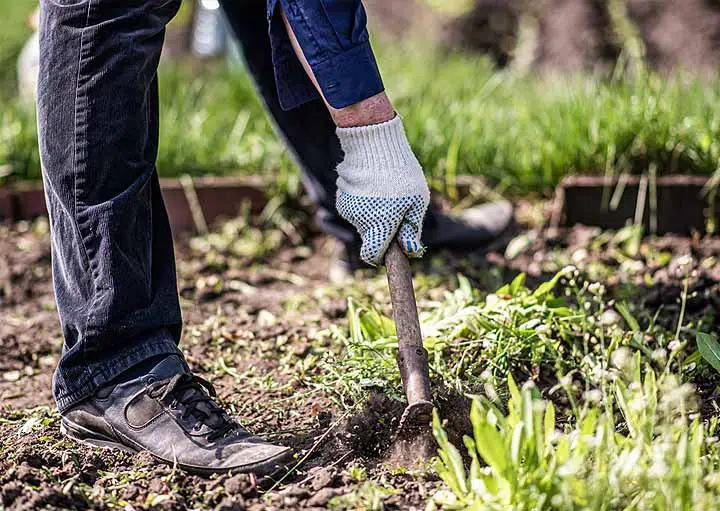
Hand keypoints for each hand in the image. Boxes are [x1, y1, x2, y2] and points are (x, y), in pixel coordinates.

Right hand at [335, 116, 429, 265]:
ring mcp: (347, 208)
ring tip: (386, 190)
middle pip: (370, 237)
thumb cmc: (401, 172)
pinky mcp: (341, 195)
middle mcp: (359, 220)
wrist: (373, 142)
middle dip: (382, 229)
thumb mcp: (417, 201)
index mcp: (379, 226)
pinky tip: (372, 185)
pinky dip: (363, 202)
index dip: (382, 256)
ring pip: (363, 221)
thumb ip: (412, 229)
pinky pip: (355, 207)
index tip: (391, 248)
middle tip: (397, 209)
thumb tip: (410, 252)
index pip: (372, 255)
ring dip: (374, 213)